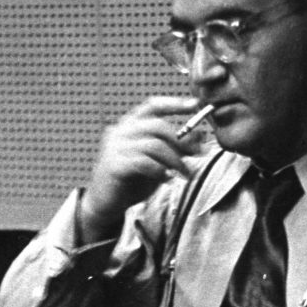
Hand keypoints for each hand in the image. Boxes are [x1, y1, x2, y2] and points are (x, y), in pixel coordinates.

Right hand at [79, 96, 202, 241]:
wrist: (106, 203)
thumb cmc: (132, 179)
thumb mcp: (158, 160)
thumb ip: (175, 148)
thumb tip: (200, 136)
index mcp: (130, 125)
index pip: (152, 106)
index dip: (174, 103)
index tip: (195, 104)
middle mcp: (121, 131)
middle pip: (157, 126)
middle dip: (182, 139)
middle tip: (199, 153)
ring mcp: (115, 147)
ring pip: (154, 146)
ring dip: (175, 160)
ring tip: (185, 173)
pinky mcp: (114, 165)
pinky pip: (144, 163)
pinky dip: (160, 171)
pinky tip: (167, 179)